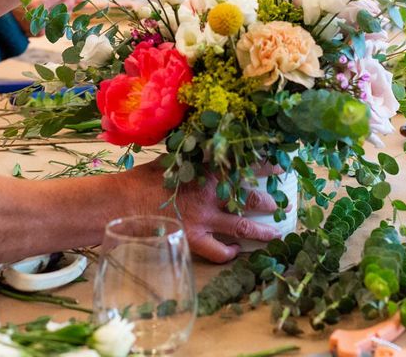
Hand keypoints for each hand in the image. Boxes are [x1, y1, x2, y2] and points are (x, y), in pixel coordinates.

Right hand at [124, 162, 279, 262]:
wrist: (122, 201)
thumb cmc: (144, 178)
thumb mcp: (173, 159)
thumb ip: (194, 158)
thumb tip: (209, 151)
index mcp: (208, 168)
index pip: (245, 163)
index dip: (266, 164)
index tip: (281, 164)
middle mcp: (212, 192)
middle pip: (251, 196)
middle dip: (270, 201)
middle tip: (283, 204)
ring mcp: (205, 218)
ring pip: (243, 226)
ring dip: (261, 231)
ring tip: (275, 235)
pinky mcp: (195, 238)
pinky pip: (219, 251)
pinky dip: (229, 253)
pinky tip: (234, 252)